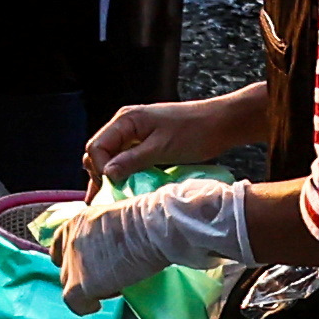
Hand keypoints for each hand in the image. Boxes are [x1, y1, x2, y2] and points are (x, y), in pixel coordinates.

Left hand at [41, 172, 253, 309]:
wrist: (151, 229)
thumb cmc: (147, 221)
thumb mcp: (117, 218)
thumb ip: (106, 232)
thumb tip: (114, 246)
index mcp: (78, 221)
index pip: (61, 243)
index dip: (72, 256)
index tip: (88, 264)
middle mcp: (69, 241)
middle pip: (66, 266)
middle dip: (84, 273)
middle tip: (108, 276)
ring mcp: (73, 263)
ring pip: (70, 285)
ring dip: (90, 288)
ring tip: (113, 286)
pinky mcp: (80, 284)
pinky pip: (75, 304)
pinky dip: (86, 306)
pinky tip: (98, 304)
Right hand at [80, 93, 258, 184]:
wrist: (222, 123)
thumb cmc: (194, 132)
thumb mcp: (162, 148)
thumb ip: (132, 160)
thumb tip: (107, 175)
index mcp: (125, 120)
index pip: (97, 147)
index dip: (100, 168)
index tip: (113, 187)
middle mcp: (125, 124)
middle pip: (100, 151)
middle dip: (99, 174)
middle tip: (105, 198)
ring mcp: (135, 132)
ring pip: (112, 156)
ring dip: (110, 175)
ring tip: (109, 198)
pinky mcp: (146, 141)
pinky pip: (126, 157)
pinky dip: (123, 172)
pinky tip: (123, 187)